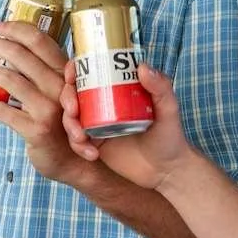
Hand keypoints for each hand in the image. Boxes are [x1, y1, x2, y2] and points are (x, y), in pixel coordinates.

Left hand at [0, 20, 88, 184]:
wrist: (76, 161)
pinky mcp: (36, 130)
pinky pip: (3, 111)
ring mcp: (48, 109)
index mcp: (66, 73)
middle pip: (20, 55)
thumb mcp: (64, 91)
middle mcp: (59, 87)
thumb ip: (47, 72)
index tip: (0, 27)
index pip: (40, 40)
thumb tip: (14, 48)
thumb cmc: (66, 121)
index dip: (17, 29)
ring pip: (8, 80)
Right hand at [61, 61, 191, 191]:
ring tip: (81, 137)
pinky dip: (78, 146)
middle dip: (67, 98)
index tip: (72, 73)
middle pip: (75, 92)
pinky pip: (77, 141)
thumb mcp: (169, 110)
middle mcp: (105, 102)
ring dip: (69, 125)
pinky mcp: (94, 144)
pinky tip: (92, 154)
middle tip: (73, 110)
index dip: (76, 68)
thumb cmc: (170, 137)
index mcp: (119, 87)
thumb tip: (142, 66)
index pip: (93, 70)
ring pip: (71, 117)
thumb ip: (161, 87)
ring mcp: (97, 123)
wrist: (166, 172)